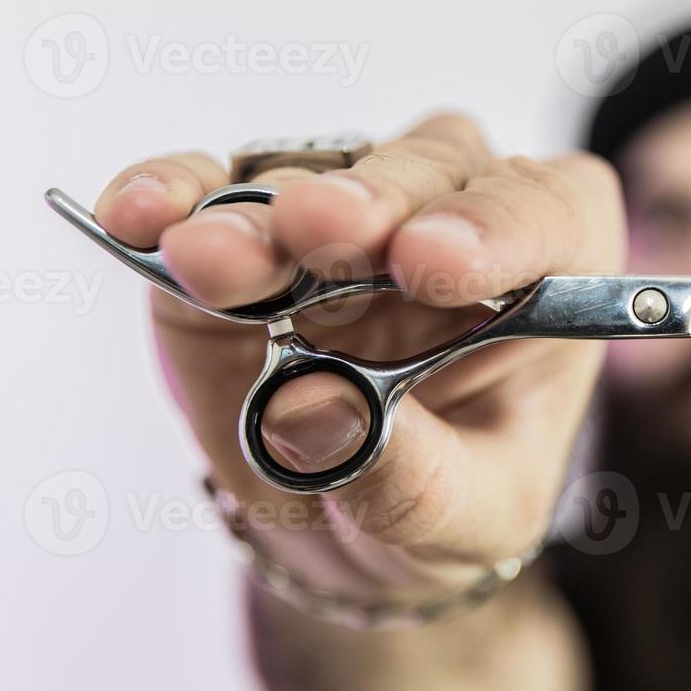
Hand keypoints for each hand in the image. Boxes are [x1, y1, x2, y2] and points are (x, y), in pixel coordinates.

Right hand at [93, 113, 624, 598]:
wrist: (354, 518)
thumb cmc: (448, 496)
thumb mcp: (466, 518)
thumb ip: (414, 477)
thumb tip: (315, 410)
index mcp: (551, 274)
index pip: (551, 215)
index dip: (498, 223)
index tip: (430, 261)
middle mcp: (457, 216)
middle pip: (431, 171)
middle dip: (372, 200)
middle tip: (318, 228)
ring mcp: (349, 212)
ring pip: (318, 172)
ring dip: (261, 209)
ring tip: (211, 256)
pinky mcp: (248, 226)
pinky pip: (214, 188)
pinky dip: (175, 193)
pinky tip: (138, 215)